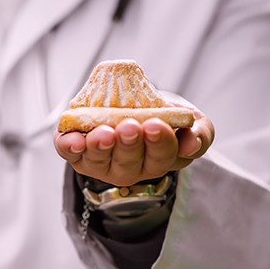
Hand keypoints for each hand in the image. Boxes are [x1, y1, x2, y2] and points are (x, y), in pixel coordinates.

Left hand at [53, 108, 213, 186]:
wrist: (131, 101)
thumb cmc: (162, 115)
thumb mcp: (191, 122)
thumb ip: (199, 133)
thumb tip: (192, 144)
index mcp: (158, 160)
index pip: (161, 157)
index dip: (158, 143)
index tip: (155, 124)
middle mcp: (129, 168)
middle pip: (129, 164)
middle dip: (128, 145)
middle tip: (129, 127)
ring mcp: (101, 162)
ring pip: (98, 161)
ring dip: (100, 147)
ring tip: (103, 133)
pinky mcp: (76, 152)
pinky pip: (70, 153)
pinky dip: (69, 147)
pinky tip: (74, 140)